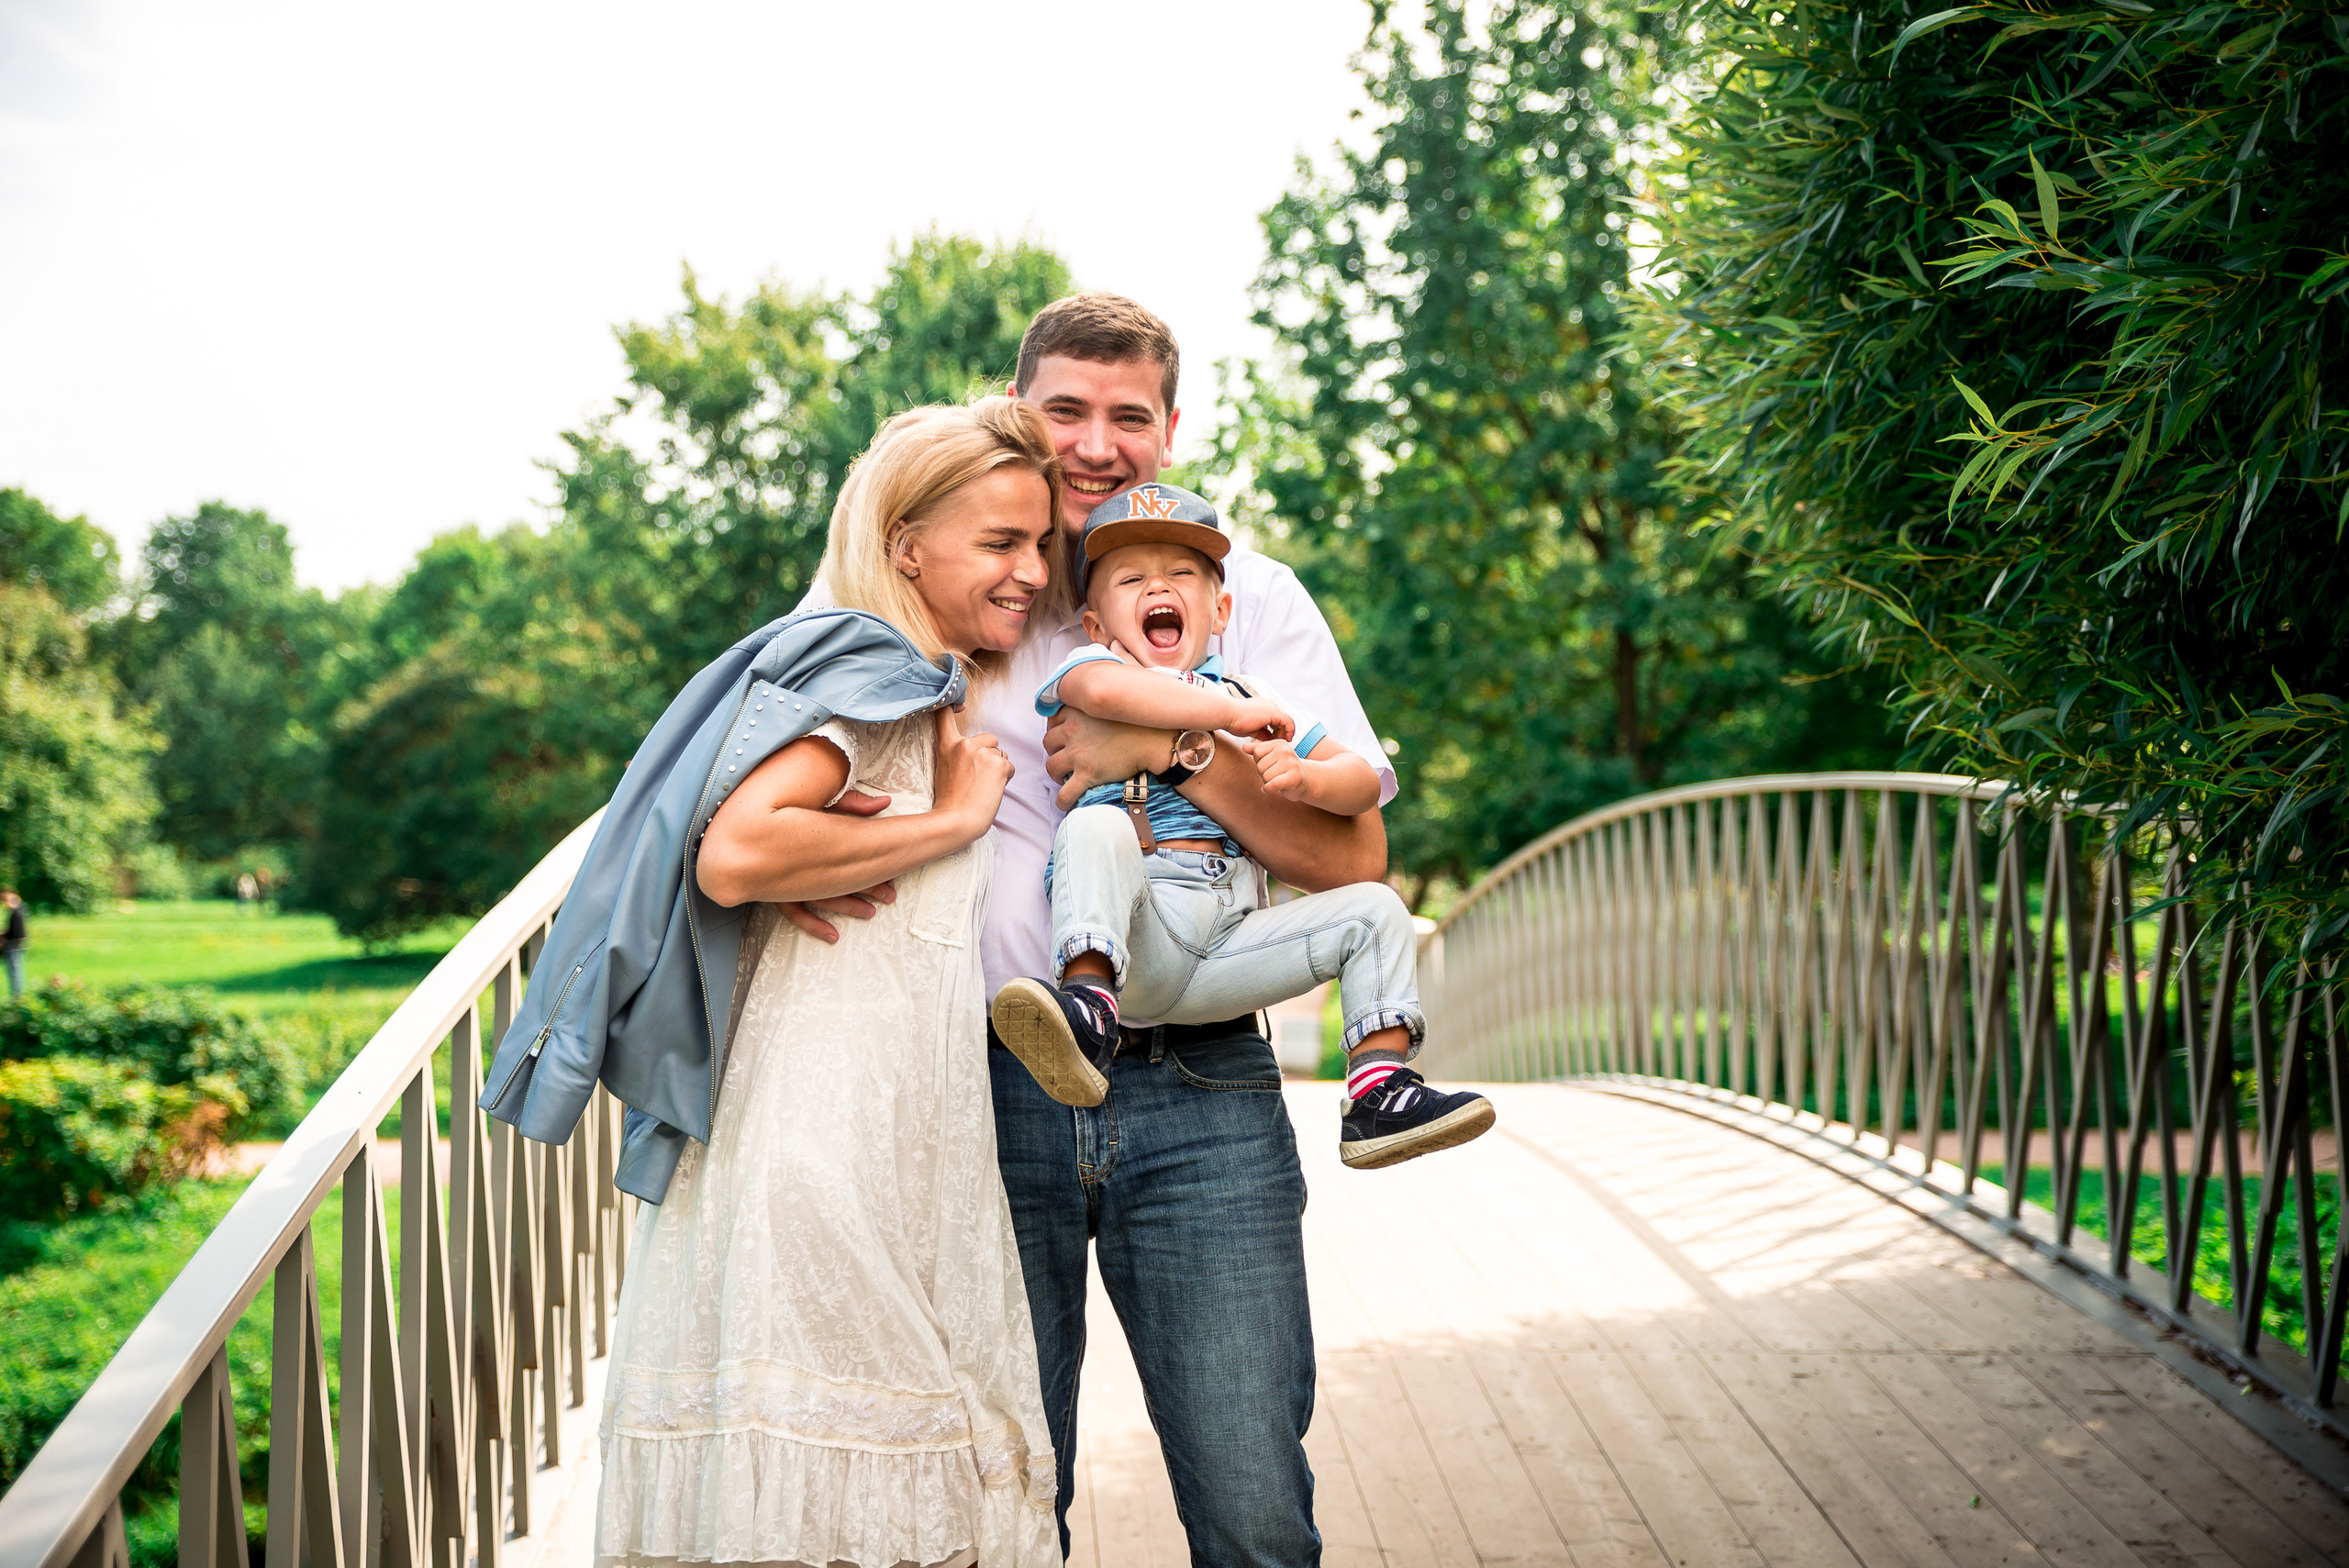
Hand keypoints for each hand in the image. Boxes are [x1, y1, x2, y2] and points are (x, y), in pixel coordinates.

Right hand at [776, 789, 897, 943]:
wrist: (740, 815)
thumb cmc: (782, 803)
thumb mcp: (819, 799)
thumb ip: (852, 802)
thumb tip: (884, 803)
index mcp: (814, 839)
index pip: (851, 858)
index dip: (873, 872)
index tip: (892, 879)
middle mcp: (799, 863)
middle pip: (840, 881)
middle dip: (868, 889)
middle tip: (889, 896)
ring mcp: (784, 879)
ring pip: (822, 899)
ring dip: (847, 906)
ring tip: (871, 913)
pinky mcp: (771, 889)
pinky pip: (793, 912)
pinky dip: (812, 924)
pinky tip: (832, 936)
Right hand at [931, 705, 1014, 834]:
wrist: (956, 821)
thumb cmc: (951, 801)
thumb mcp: (944, 769)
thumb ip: (956, 753)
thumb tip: (978, 749)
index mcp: (947, 744)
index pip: (944, 713)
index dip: (953, 701)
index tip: (959, 703)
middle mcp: (964, 744)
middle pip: (989, 738)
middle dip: (989, 754)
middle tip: (977, 778)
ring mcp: (982, 753)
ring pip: (1001, 754)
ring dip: (997, 768)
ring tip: (983, 786)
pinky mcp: (998, 765)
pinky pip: (1009, 766)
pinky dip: (1005, 778)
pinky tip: (992, 790)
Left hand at [1043, 706, 1176, 809]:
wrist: (1153, 741)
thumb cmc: (1139, 723)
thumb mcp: (1111, 706)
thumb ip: (1095, 707)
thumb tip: (1088, 714)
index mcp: (1078, 711)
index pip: (1053, 720)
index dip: (1056, 730)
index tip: (1063, 737)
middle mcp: (1073, 730)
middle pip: (1049, 743)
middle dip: (1054, 752)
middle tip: (1065, 758)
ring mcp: (1078, 753)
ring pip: (1051, 767)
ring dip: (1056, 773)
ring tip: (1065, 777)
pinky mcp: (1087, 774)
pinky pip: (1064, 793)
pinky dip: (1062, 800)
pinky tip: (1065, 803)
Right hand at [1223, 697, 1294, 742]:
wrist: (1226, 714)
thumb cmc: (1234, 721)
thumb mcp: (1252, 729)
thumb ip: (1262, 733)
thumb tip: (1270, 739)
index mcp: (1263, 707)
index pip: (1276, 719)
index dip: (1279, 730)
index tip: (1278, 739)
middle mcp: (1269, 705)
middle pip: (1282, 719)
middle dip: (1283, 732)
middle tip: (1282, 742)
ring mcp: (1271, 707)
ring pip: (1286, 720)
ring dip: (1286, 732)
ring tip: (1283, 741)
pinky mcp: (1273, 712)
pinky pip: (1288, 722)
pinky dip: (1289, 730)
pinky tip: (1286, 739)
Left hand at [1241, 736, 1310, 801]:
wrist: (1305, 781)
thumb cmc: (1284, 769)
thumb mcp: (1271, 757)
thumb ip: (1257, 750)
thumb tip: (1244, 747)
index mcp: (1279, 743)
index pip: (1257, 752)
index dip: (1259, 762)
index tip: (1269, 765)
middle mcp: (1286, 751)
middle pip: (1260, 765)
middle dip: (1264, 773)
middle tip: (1274, 774)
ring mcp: (1291, 764)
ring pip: (1265, 776)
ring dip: (1268, 782)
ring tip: (1277, 780)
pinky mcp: (1294, 777)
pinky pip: (1273, 784)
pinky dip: (1268, 789)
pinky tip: (1269, 789)